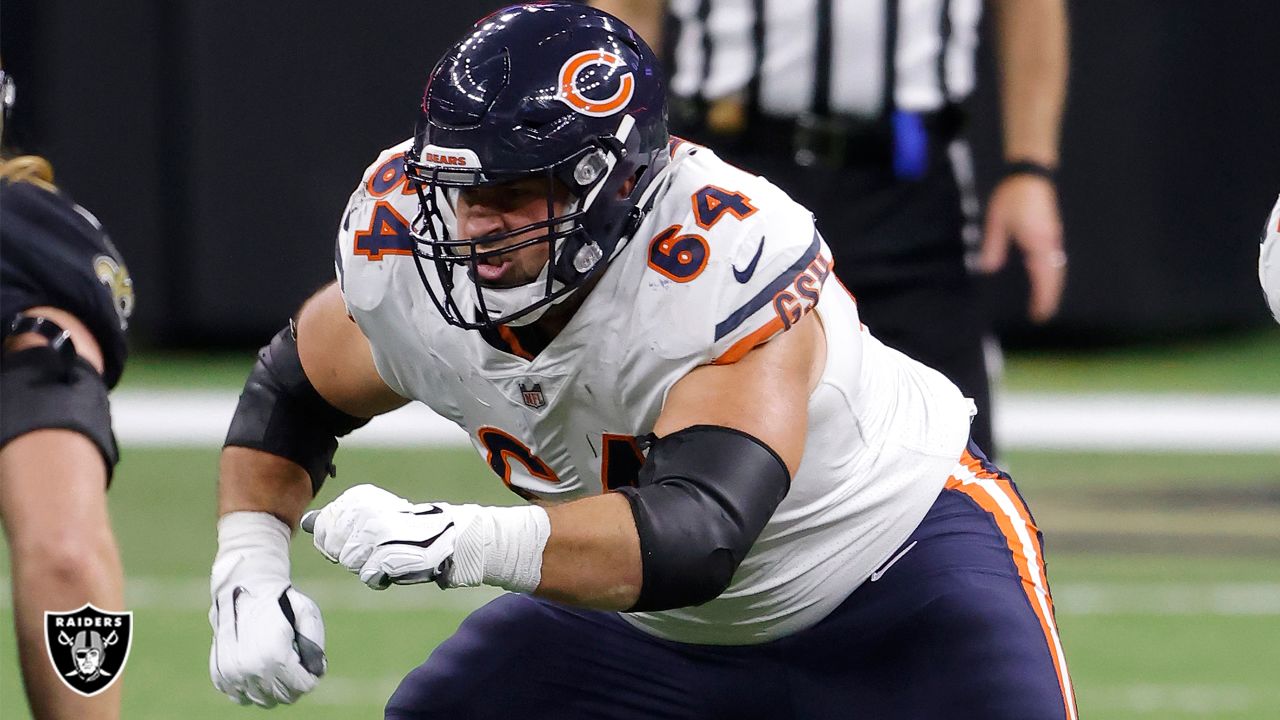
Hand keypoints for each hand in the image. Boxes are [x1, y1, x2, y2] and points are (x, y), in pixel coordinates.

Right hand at [209, 512, 325, 707]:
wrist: (244, 587)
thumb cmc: (281, 600)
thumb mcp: (308, 612)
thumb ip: (316, 644)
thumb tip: (317, 670)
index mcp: (275, 655)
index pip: (301, 687)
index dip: (310, 678)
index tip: (309, 667)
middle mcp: (251, 669)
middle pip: (283, 697)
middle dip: (293, 685)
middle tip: (294, 666)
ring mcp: (233, 674)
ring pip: (262, 700)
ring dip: (272, 688)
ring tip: (276, 665)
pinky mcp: (221, 676)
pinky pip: (242, 697)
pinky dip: (252, 688)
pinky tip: (258, 669)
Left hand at [308, 484, 479, 589]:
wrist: (448, 537)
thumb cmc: (409, 529)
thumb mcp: (371, 516)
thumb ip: (337, 521)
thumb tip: (305, 522)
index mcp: (357, 497)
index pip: (324, 529)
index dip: (343, 541)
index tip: (368, 536)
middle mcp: (362, 511)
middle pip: (334, 549)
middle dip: (354, 554)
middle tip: (382, 546)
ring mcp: (373, 534)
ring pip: (350, 564)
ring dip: (370, 565)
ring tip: (393, 553)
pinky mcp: (384, 554)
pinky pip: (369, 576)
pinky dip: (383, 576)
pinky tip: (398, 564)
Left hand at [980, 174, 1065, 322]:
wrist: (1030, 173)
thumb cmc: (1012, 195)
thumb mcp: (996, 220)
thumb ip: (993, 245)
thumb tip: (988, 269)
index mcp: (1037, 241)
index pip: (1043, 276)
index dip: (1043, 297)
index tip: (1039, 313)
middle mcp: (1049, 242)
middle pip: (1055, 276)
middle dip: (1050, 296)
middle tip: (1042, 315)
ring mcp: (1053, 237)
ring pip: (1057, 267)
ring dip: (1052, 286)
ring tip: (1044, 302)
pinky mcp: (1051, 232)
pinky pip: (1054, 258)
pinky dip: (1051, 273)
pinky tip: (1042, 278)